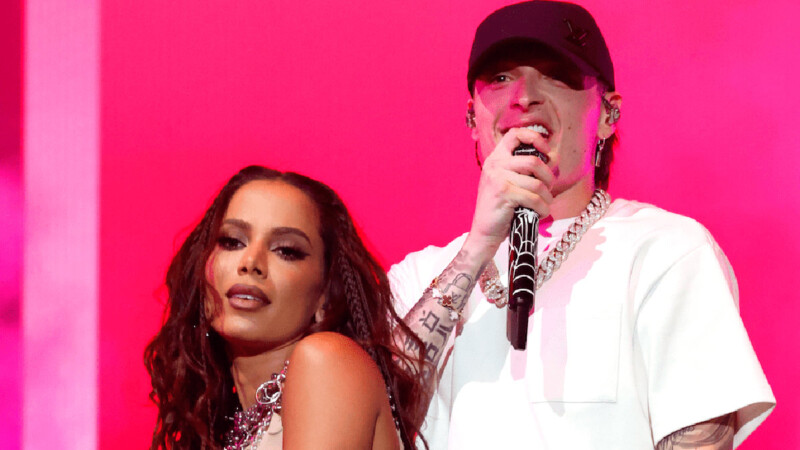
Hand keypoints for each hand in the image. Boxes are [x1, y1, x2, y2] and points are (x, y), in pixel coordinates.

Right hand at [465, 127, 554, 261]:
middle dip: (548, 177)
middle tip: (549, 189)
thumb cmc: (501, 208)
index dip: (534, 138)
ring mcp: (497, 178)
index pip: (515, 134)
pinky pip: (534, 198)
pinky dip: (542, 208)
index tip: (546, 152)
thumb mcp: (508, 183)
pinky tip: (540, 214)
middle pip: (533, 161)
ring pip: (537, 183)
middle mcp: (495, 165)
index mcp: (495, 158)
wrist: (484, 232)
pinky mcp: (503, 194)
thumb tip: (553, 158)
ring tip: (545, 205)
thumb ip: (523, 170)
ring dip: (547, 197)